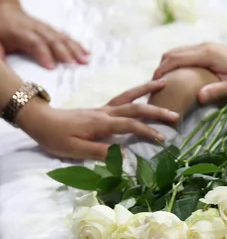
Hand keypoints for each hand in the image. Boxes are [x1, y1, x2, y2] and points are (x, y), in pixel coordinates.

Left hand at [0, 2, 88, 68]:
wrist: (5, 12)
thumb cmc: (0, 31)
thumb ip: (0, 52)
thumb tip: (2, 65)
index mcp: (20, 32)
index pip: (35, 42)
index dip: (44, 54)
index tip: (51, 68)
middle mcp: (35, 28)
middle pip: (53, 39)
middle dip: (65, 52)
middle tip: (75, 65)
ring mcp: (45, 28)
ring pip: (62, 37)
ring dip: (75, 49)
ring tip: (85, 60)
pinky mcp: (52, 29)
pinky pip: (65, 36)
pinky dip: (77, 44)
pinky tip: (87, 52)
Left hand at [19, 80, 179, 159]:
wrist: (39, 120)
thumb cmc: (55, 137)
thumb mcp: (74, 149)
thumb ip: (99, 151)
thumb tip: (123, 155)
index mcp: (101, 123)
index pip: (129, 125)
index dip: (147, 131)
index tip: (162, 138)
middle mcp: (105, 112)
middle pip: (135, 108)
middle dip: (156, 111)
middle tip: (175, 114)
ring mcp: (104, 109)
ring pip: (130, 97)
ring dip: (148, 90)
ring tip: (164, 83)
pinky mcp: (101, 109)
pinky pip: (123, 98)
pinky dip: (137, 93)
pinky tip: (144, 93)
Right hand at [153, 43, 226, 103]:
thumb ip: (216, 91)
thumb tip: (198, 97)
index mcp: (207, 54)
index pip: (175, 59)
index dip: (161, 71)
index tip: (151, 85)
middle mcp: (206, 46)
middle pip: (173, 53)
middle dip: (161, 67)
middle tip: (153, 86)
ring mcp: (210, 46)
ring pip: (180, 51)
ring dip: (169, 64)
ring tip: (164, 82)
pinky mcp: (214, 49)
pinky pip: (189, 53)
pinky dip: (179, 62)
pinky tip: (180, 76)